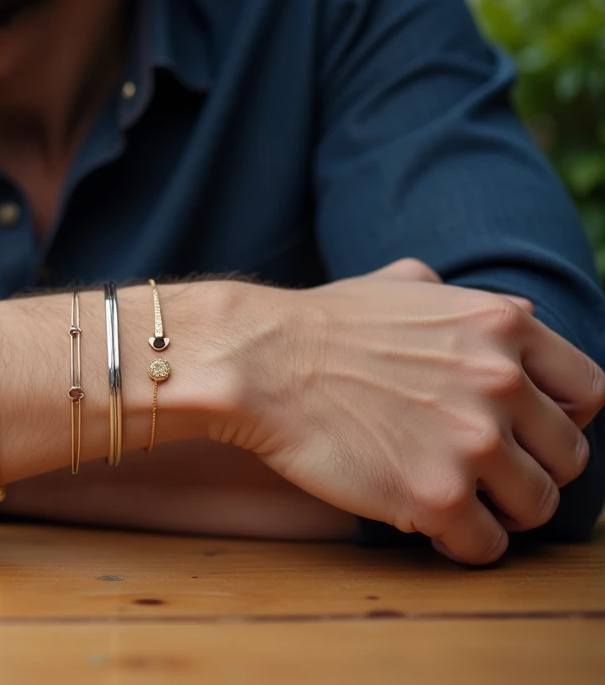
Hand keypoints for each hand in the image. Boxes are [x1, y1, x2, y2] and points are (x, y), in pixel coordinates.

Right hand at [218, 259, 604, 564]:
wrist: (259, 362)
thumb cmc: (316, 324)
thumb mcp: (394, 285)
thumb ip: (445, 295)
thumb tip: (452, 293)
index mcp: (501, 326)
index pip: (587, 391)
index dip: (558, 419)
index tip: (525, 433)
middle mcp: (502, 382)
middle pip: (569, 456)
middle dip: (531, 470)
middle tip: (488, 477)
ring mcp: (474, 442)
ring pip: (537, 506)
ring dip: (502, 512)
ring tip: (462, 507)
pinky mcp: (437, 495)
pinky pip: (486, 546)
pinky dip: (464, 545)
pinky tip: (432, 529)